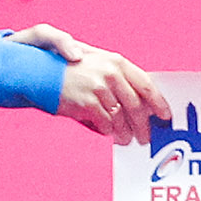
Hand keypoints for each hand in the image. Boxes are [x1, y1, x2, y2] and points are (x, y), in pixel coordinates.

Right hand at [11, 24, 170, 144]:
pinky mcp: (87, 102)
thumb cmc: (66, 71)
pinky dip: (108, 131)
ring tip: (127, 140)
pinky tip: (109, 134)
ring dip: (126, 132)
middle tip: (146, 138)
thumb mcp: (94, 66)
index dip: (158, 102)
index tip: (165, 116)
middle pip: (137, 105)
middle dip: (144, 125)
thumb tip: (140, 105)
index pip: (146, 84)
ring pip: (122, 117)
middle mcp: (110, 72)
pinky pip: (105, 124)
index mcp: (115, 61)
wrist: (35, 72)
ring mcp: (99, 87)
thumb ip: (116, 81)